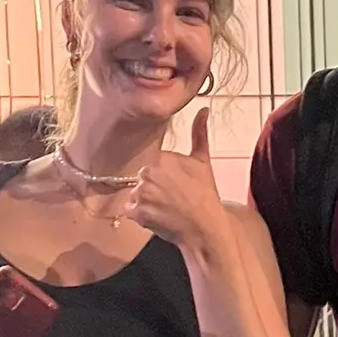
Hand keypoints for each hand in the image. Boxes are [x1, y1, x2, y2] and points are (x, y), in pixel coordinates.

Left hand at [127, 107, 227, 254]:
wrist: (206, 226)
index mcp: (162, 158)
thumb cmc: (205, 196)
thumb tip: (203, 110)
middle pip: (143, 180)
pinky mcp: (138, 212)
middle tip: (172, 199)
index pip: (153, 165)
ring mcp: (142, 193)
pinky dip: (142, 216)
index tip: (176, 187)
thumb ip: (199, 134)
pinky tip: (159, 217)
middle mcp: (149, 173)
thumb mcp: (202, 162)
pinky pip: (132, 212)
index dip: (164, 178)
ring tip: (167, 209)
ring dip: (147, 203)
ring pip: (136, 195)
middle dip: (153, 189)